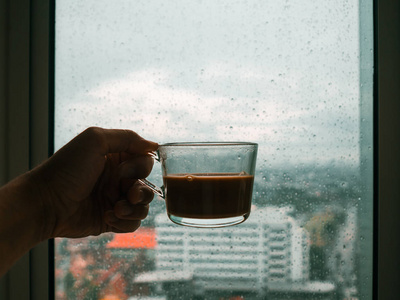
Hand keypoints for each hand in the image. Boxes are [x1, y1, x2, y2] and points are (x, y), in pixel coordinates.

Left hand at [31, 127, 157, 238]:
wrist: (45, 203)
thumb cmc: (67, 169)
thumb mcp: (95, 140)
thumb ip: (127, 138)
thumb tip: (154, 146)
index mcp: (115, 159)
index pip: (145, 161)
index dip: (140, 167)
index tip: (122, 170)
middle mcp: (117, 179)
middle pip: (147, 185)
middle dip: (141, 191)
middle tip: (127, 194)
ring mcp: (114, 200)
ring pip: (143, 206)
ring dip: (134, 209)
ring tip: (116, 209)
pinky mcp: (111, 220)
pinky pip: (133, 223)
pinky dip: (125, 222)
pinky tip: (107, 217)